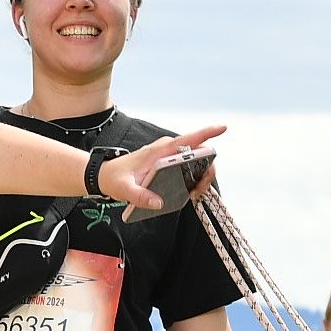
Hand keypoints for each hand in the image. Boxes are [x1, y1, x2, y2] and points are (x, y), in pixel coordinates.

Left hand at [96, 126, 228, 210]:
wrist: (107, 175)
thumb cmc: (116, 178)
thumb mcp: (124, 189)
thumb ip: (139, 196)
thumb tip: (158, 202)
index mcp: (160, 151)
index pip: (187, 139)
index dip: (207, 133)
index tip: (223, 128)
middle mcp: (168, 150)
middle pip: (198, 153)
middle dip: (207, 169)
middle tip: (199, 189)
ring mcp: (170, 156)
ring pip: (196, 162)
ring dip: (202, 176)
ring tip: (194, 193)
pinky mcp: (170, 164)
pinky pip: (189, 168)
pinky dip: (195, 178)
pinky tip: (191, 192)